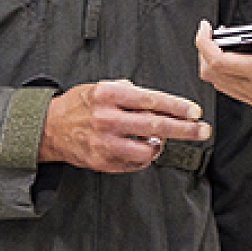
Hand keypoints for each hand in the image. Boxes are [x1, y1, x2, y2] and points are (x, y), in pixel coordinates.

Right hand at [38, 79, 210, 172]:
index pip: (152, 99)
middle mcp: (108, 118)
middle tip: (202, 130)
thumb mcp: (101, 87)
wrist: (49, 128)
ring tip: (158, 140)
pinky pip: (134, 163)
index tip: (195, 111)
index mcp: (109, 94)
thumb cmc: (79, 105)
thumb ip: (129, 91)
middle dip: (184, 129)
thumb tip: (157, 100)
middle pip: (155, 124)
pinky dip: (143, 157)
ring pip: (147, 149)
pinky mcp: (102, 161)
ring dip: (159, 145)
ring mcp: (105, 142)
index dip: (177, 106)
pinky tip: (139, 149)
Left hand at [196, 19, 251, 121]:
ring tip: (227, 45)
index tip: (205, 28)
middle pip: (214, 77)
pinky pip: (243, 95)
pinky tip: (248, 63)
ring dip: (219, 66)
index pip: (217, 62)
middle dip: (206, 53)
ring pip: (226, 87)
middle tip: (212, 35)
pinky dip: (235, 78)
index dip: (204, 42)